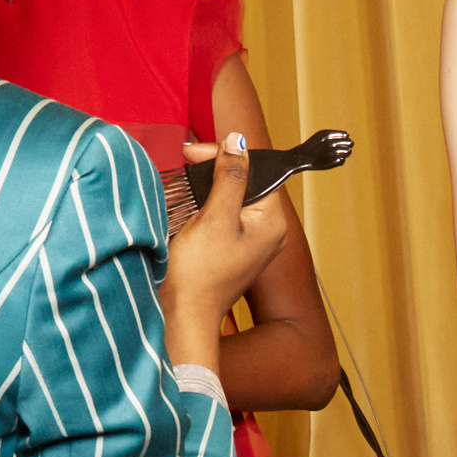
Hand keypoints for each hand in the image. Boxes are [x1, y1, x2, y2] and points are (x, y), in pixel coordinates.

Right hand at [159, 134, 289, 364]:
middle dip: (215, 169)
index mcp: (273, 222)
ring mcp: (252, 242)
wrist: (184, 313)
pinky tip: (188, 203)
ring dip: (207, 185)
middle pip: (246, 183)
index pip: (258, 172)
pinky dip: (206, 205)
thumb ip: (230, 178)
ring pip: (233, 198)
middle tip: (185, 159)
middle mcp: (268, 232)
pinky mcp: (233, 249)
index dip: (228, 156)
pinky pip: (224, 216)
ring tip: (184, 179)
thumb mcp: (215, 217)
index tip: (194, 153)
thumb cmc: (200, 272)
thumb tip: (238, 142)